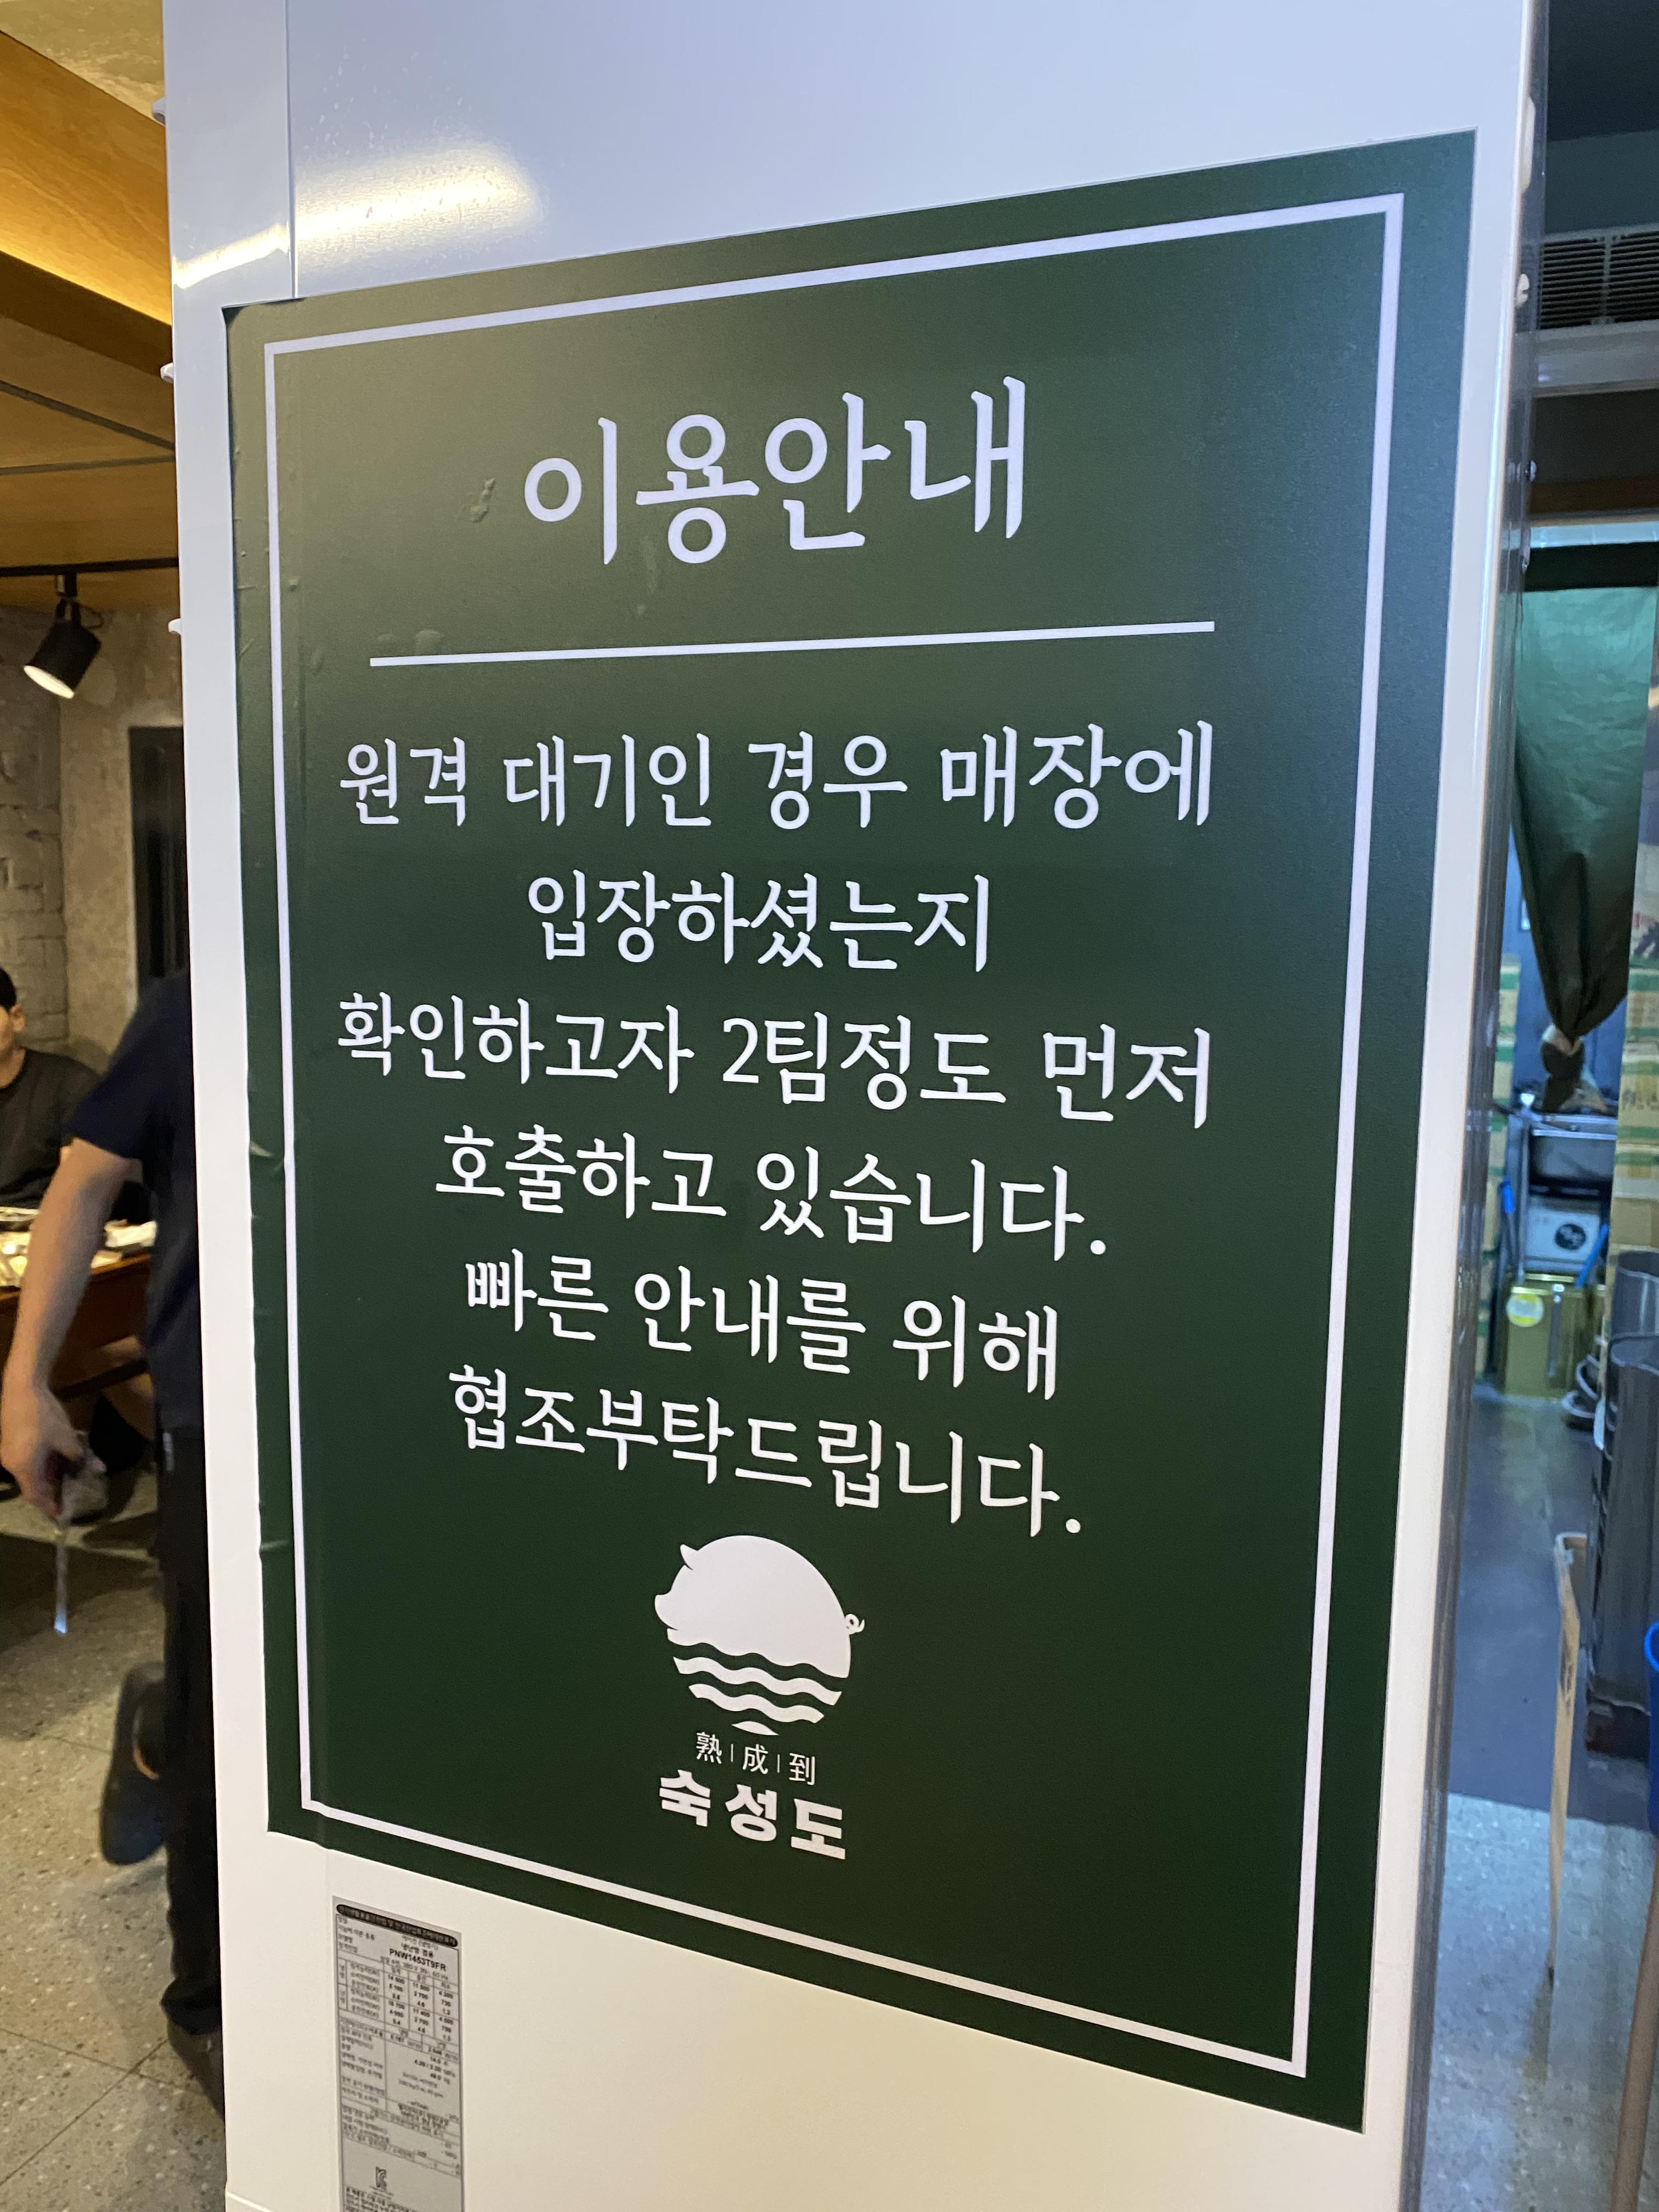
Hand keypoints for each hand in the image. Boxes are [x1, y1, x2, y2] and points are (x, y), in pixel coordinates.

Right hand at [0, 1377, 93, 1517]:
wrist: (21, 1387)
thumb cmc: (44, 1415)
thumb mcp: (66, 1438)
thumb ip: (80, 1457)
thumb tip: (96, 1469)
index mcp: (23, 1467)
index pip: (35, 1496)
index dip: (49, 1506)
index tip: (61, 1514)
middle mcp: (11, 1464)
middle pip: (31, 1485)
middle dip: (50, 1489)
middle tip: (67, 1492)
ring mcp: (8, 1452)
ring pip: (29, 1472)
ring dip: (46, 1474)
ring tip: (66, 1473)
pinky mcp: (9, 1441)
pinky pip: (25, 1460)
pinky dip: (40, 1463)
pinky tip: (55, 1456)